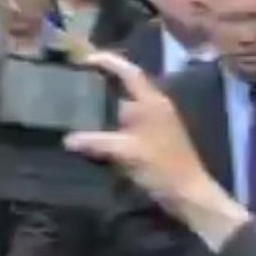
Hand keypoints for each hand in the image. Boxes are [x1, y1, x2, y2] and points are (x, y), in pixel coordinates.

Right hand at [64, 52, 213, 212]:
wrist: (188, 195)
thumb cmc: (162, 167)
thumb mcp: (127, 152)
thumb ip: (96, 142)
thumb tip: (67, 139)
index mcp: (152, 102)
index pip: (129, 72)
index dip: (108, 62)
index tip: (84, 60)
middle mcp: (154, 107)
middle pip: (124, 86)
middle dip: (101, 81)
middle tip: (74, 80)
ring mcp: (153, 124)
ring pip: (122, 106)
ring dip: (102, 104)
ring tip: (76, 103)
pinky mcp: (150, 140)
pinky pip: (124, 124)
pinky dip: (107, 123)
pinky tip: (90, 130)